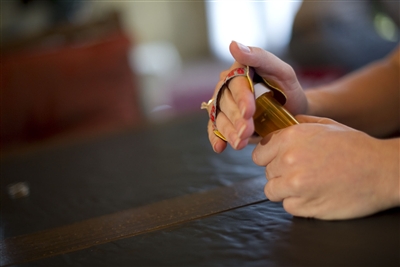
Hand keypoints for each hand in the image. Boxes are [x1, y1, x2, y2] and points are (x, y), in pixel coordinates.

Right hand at [207, 41, 307, 152]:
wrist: (293, 113)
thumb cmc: (288, 89)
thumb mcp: (282, 71)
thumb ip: (260, 57)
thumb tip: (233, 44)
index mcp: (239, 71)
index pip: (234, 82)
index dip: (240, 97)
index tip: (250, 111)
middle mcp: (228, 87)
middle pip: (225, 102)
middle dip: (236, 118)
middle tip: (247, 132)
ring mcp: (225, 105)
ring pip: (220, 117)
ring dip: (228, 131)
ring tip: (240, 143)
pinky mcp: (226, 121)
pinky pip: (215, 129)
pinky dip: (216, 138)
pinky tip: (220, 147)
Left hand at [252, 115, 399, 219]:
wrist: (382, 170)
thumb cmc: (354, 146)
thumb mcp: (324, 125)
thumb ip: (296, 125)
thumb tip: (276, 127)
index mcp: (290, 137)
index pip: (258, 154)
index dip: (269, 158)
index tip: (279, 161)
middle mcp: (288, 160)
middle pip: (268, 173)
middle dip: (281, 173)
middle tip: (303, 171)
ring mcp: (295, 185)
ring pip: (272, 191)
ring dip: (286, 190)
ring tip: (308, 184)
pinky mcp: (305, 206)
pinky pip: (288, 206)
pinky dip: (298, 203)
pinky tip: (316, 194)